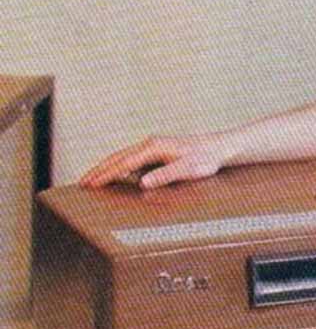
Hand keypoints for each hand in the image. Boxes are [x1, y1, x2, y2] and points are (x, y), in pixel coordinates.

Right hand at [79, 133, 230, 189]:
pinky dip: (118, 165)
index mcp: (153, 147)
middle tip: (82, 183)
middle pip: (117, 157)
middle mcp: (150, 143)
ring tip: (92, 179)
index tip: (91, 184)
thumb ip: (165, 175)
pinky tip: (116, 173)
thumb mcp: (187, 169)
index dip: (105, 175)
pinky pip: (132, 158)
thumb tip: (143, 182)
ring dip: (106, 167)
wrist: (219, 147)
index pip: (123, 163)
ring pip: (123, 156)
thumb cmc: (205, 159)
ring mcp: (153, 145)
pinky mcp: (157, 150)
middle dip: (99, 170)